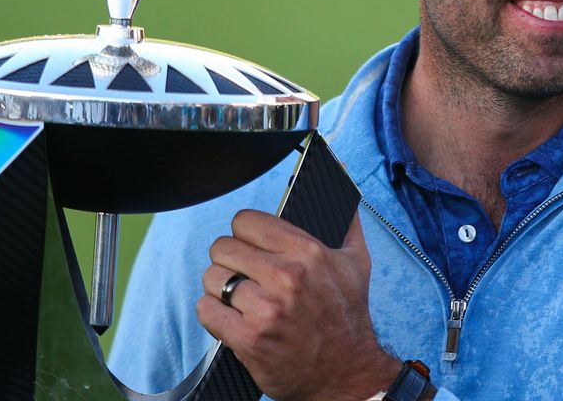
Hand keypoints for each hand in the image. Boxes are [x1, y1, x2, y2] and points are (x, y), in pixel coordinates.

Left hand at [197, 210, 399, 400]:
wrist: (346, 373)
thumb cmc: (348, 318)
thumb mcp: (356, 263)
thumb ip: (347, 223)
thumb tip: (342, 187)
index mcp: (308, 253)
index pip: (246, 221)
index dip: (245, 232)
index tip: (250, 245)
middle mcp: (286, 277)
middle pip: (222, 247)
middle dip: (229, 259)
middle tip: (242, 273)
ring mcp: (265, 309)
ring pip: (211, 278)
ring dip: (219, 287)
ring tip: (238, 296)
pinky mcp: (248, 338)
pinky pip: (206, 309)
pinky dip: (213, 313)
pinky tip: (231, 317)